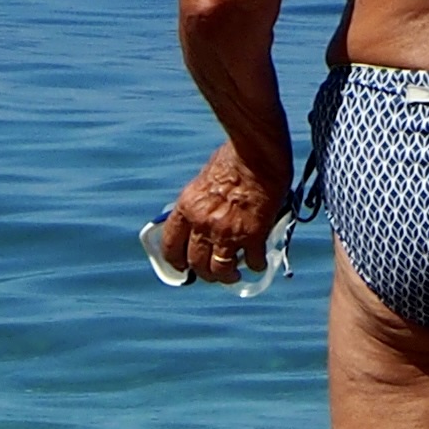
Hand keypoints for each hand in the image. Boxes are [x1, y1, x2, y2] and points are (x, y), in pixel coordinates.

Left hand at [153, 142, 288, 285]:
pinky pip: (253, 260)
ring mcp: (228, 232)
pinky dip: (256, 264)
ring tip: (234, 275)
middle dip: (205, 273)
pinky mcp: (253, 234)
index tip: (184, 266)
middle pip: (196, 264)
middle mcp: (203, 224)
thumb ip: (201, 202)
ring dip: (227, 276)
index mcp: (187, 208)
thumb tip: (206, 213)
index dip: (176, 261)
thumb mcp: (204, 179)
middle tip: (213, 274)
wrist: (257, 151)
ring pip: (221, 271)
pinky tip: (258, 262)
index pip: (170, 247)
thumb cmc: (235, 156)